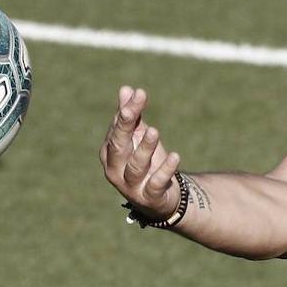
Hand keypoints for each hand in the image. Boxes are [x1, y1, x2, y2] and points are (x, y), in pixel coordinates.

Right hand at [99, 86, 182, 221]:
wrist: (159, 197)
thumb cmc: (145, 161)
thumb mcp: (138, 137)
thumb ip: (132, 115)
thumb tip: (126, 88)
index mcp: (110, 153)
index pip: (117, 130)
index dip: (126, 112)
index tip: (139, 94)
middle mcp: (116, 170)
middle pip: (119, 147)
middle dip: (125, 127)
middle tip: (132, 110)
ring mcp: (132, 186)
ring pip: (136, 166)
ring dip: (145, 148)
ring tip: (154, 131)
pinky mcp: (150, 197)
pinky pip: (156, 183)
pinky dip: (165, 170)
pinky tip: (175, 156)